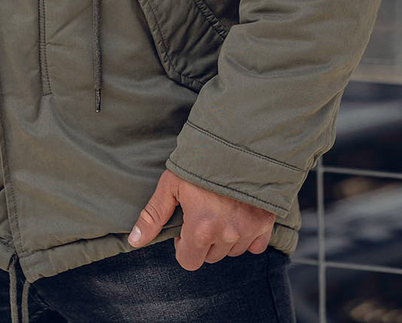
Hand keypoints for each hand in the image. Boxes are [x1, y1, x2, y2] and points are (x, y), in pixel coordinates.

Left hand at [127, 169, 274, 270]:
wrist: (239, 139)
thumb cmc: (201, 159)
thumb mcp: (172, 182)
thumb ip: (154, 214)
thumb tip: (135, 241)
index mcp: (201, 228)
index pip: (189, 262)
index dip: (183, 245)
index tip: (186, 224)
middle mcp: (226, 234)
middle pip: (210, 256)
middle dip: (204, 240)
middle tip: (204, 212)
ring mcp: (248, 229)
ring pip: (232, 251)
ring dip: (225, 238)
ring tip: (221, 210)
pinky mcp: (266, 222)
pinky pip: (256, 246)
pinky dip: (249, 237)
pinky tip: (241, 216)